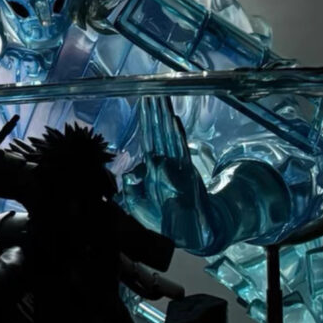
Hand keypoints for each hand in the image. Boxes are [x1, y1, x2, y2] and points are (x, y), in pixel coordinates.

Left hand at [122, 96, 215, 252]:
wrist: (191, 233)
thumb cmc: (165, 220)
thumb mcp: (140, 207)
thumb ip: (133, 192)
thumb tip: (130, 175)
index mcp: (155, 167)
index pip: (149, 137)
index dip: (146, 119)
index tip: (144, 99)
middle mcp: (167, 161)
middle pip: (158, 131)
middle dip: (155, 111)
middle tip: (152, 90)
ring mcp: (178, 165)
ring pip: (169, 137)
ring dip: (164, 117)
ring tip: (161, 98)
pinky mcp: (188, 172)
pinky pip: (180, 151)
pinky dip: (176, 136)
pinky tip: (173, 121)